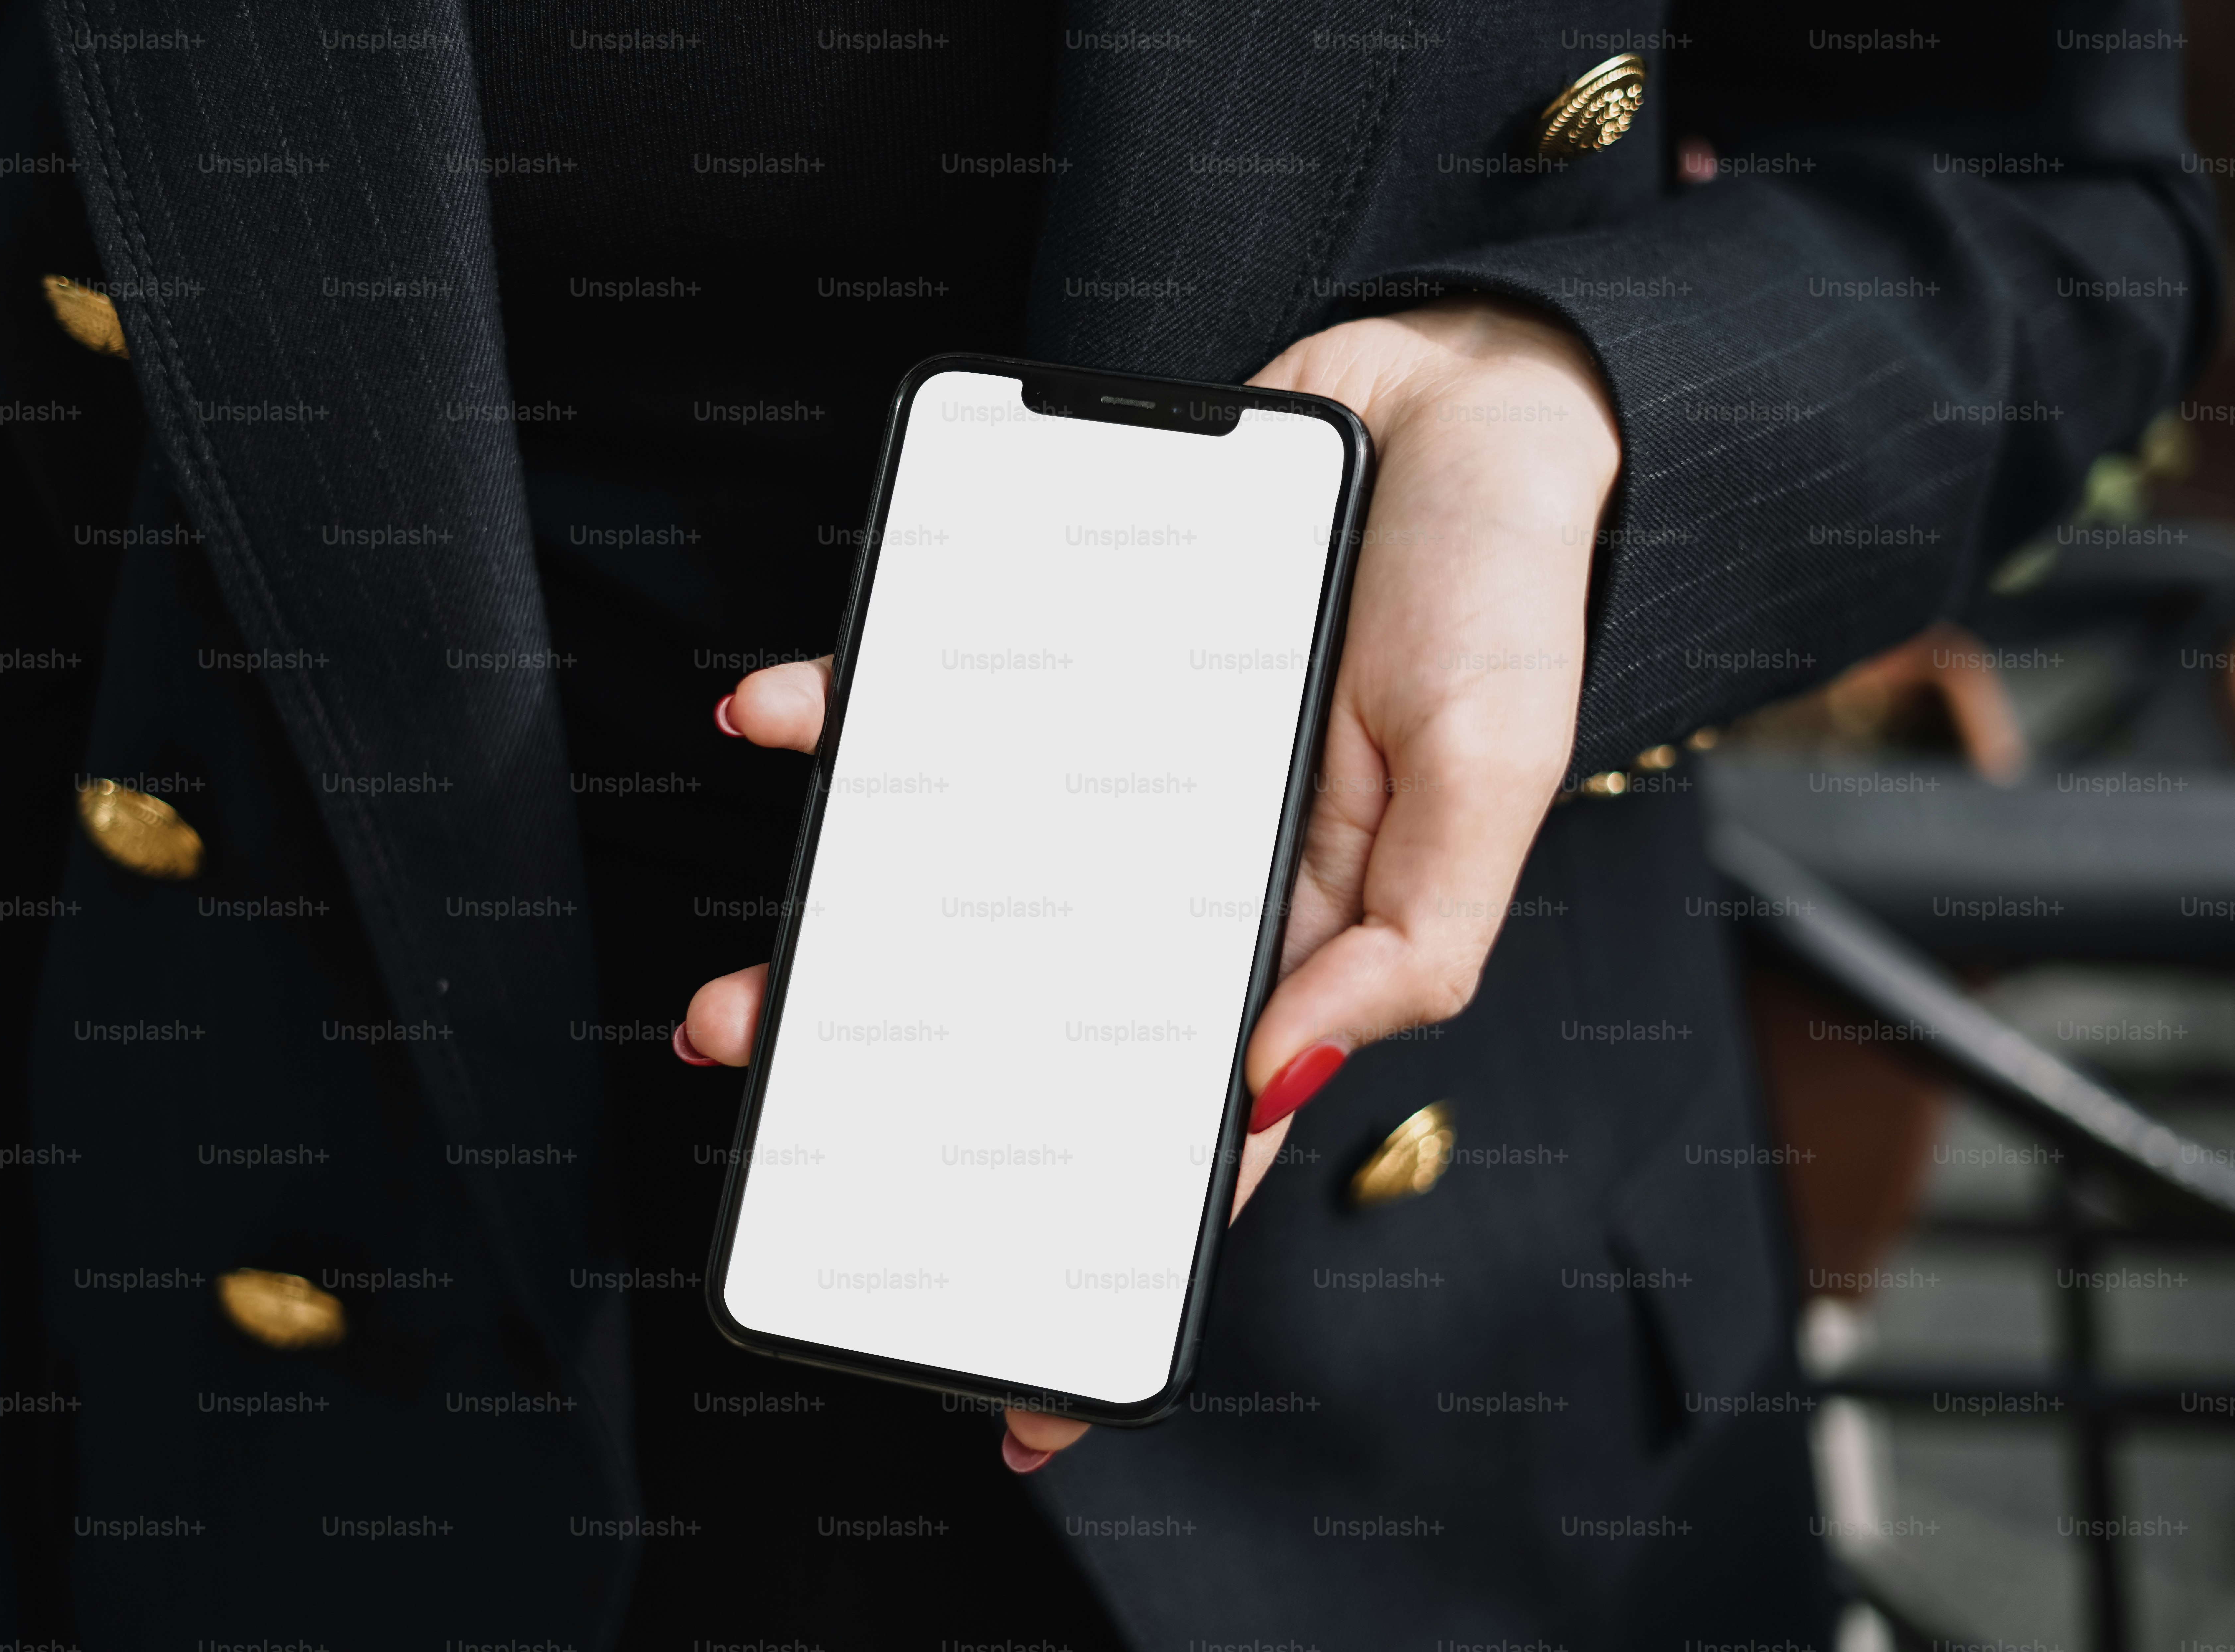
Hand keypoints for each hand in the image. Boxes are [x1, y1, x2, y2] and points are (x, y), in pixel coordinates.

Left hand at [681, 300, 1619, 1468]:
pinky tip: (772, 717)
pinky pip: (936, 700)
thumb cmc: (1497, 600)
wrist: (1460, 401)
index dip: (1113, 1243)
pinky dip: (848, 710)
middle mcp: (1189, 869)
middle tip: (806, 1151)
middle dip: (920, 1099)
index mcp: (1296, 929)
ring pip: (957, 882)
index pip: (1197, 1125)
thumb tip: (1268, 1080)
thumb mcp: (1489, 784)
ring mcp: (1116, 771)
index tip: (1016, 1379)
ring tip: (737, 1005)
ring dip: (841, 939)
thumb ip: (1402, 947)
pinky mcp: (1070, 664)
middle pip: (1038, 1016)